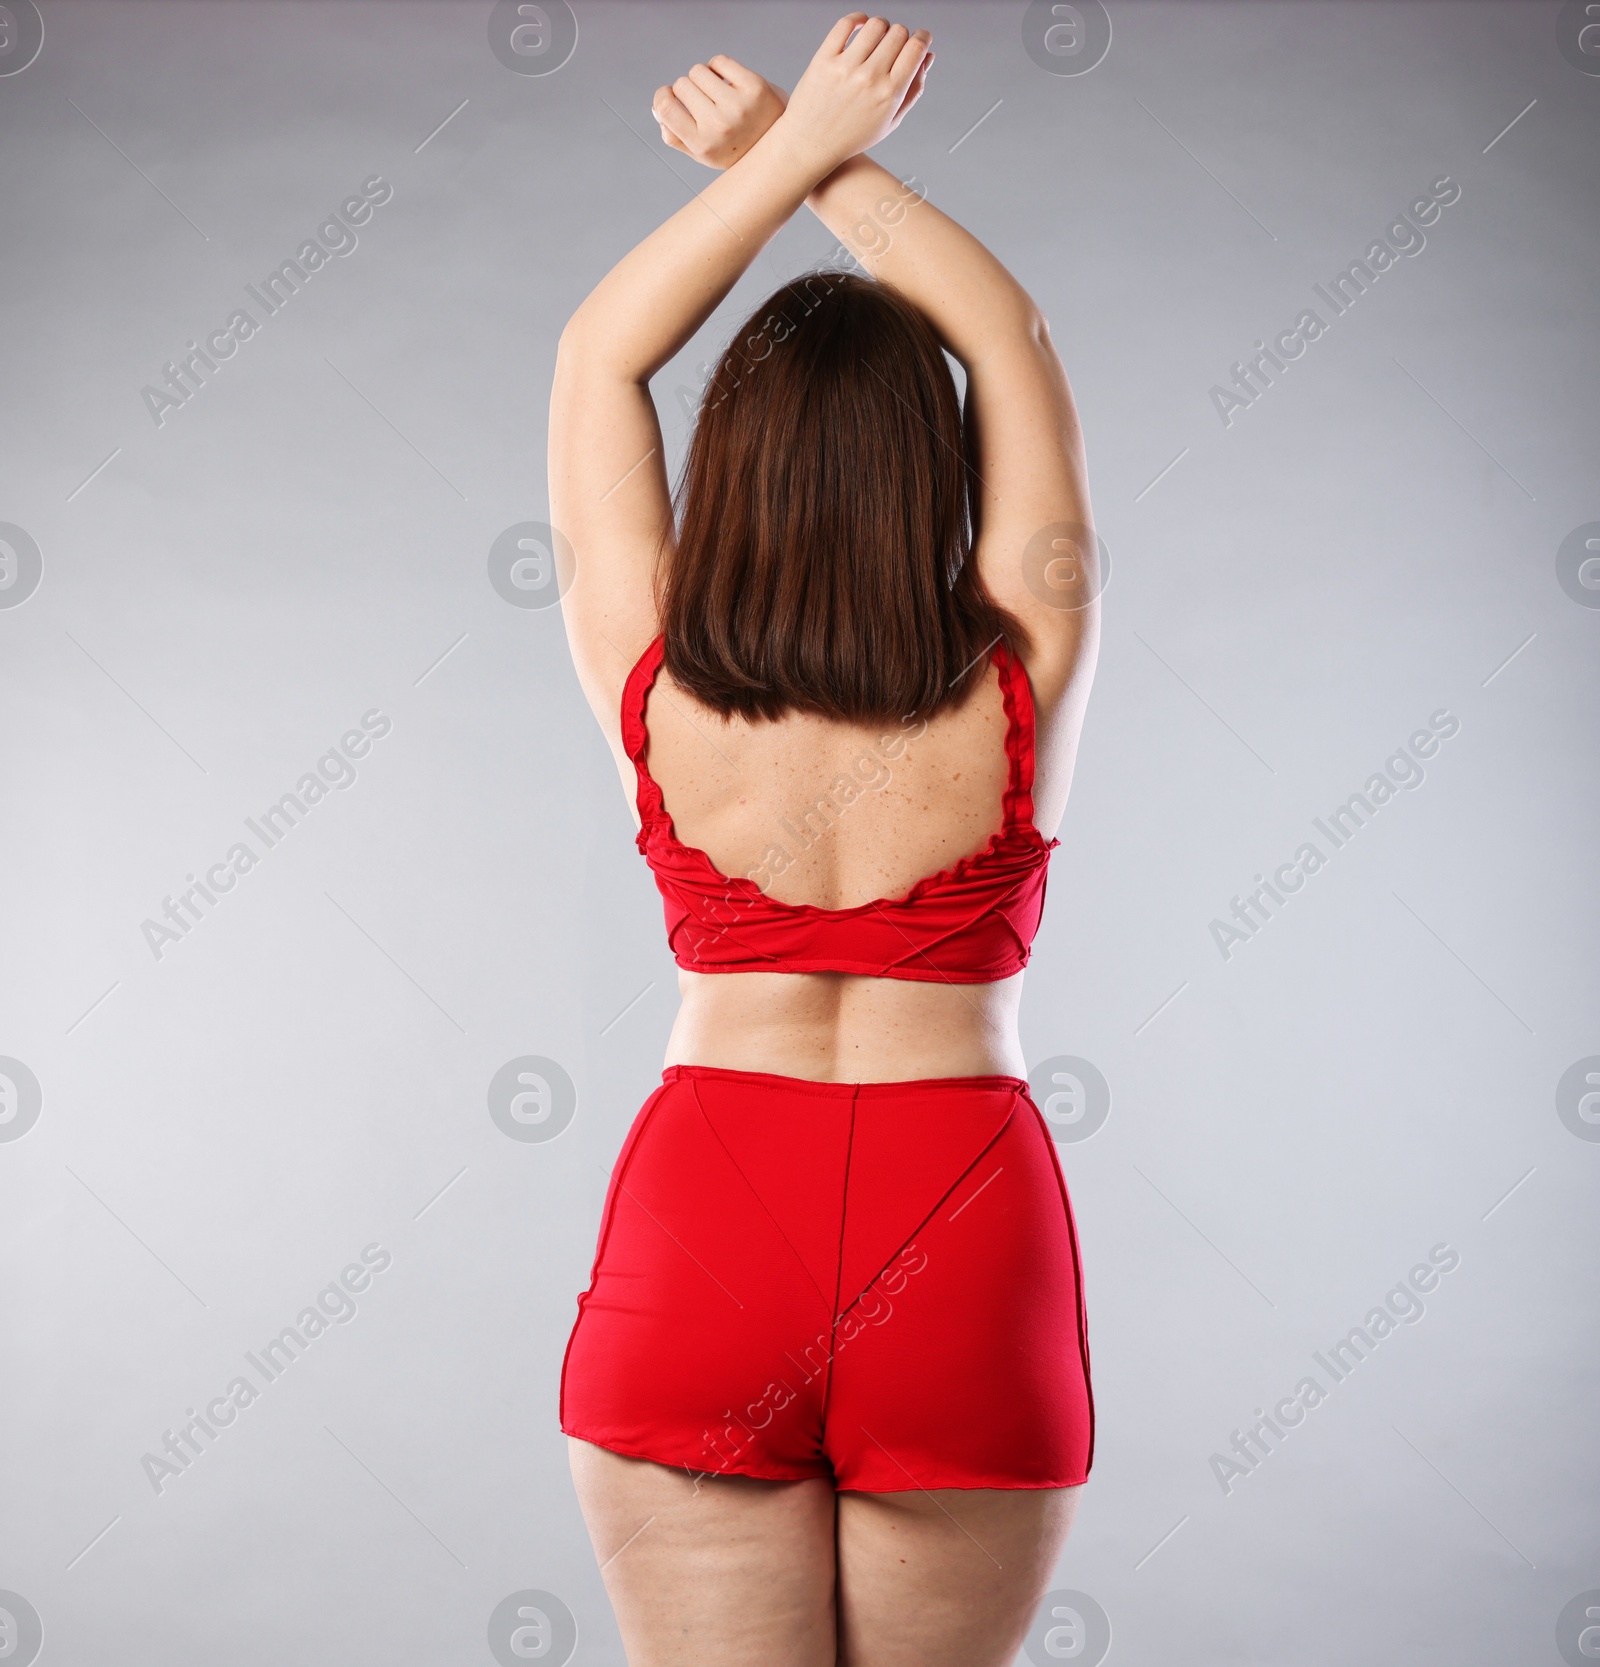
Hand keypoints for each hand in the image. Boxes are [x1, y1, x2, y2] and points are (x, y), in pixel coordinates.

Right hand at [652, 56, 788, 169]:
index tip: (670, 97)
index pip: (664, 106)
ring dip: (704, 77)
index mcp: (702, 145)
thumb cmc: (736, 148)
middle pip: (681, 85)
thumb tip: (657, 110)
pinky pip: (719, 62)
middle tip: (705, 103)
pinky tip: (730, 83)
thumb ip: (676, 137)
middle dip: (689, 89)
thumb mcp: (705, 154)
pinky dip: (720, 68)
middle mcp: (719, 127)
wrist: (783, 145)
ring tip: (718, 94)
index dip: (663, 97)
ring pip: (698, 71)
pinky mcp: (754, 86)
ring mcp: (738, 106)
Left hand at [778, 14, 933, 174]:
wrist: (810, 145)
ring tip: (876, 39)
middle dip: (902, 35)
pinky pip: (846, 24)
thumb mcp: (889, 122)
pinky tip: (860, 27)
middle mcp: (869, 79)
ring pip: (875, 24)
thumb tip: (927, 56)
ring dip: (881, 27)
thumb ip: (913, 90)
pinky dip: (857, 19)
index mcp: (889, 95)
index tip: (921, 38)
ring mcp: (845, 68)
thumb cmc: (851, 136)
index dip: (923, 38)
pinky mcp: (824, 59)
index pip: (916, 49)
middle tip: (895, 45)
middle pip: (898, 33)